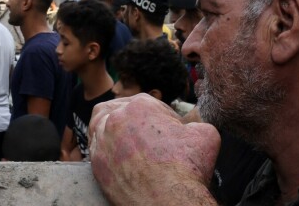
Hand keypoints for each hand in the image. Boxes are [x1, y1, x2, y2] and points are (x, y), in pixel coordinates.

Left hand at [89, 94, 219, 205]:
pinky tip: (114, 153)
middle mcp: (117, 119)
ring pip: (100, 124)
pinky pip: (94, 148)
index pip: (147, 103)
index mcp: (141, 106)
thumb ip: (194, 123)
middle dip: (130, 115)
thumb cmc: (187, 168)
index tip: (165, 128)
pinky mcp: (96, 163)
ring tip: (121, 134)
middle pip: (119, 109)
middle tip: (141, 128)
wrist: (168, 201)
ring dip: (110, 126)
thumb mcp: (204, 134)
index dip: (158, 115)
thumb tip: (190, 127)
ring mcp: (102, 141)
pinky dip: (103, 147)